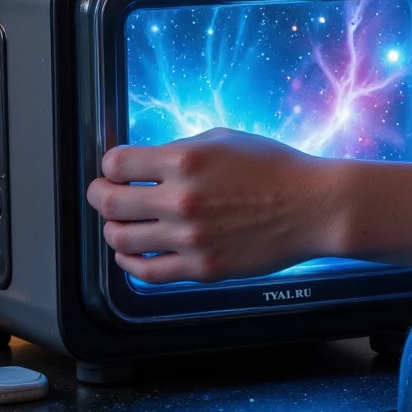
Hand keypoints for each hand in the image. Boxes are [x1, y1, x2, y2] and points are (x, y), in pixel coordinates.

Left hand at [85, 129, 343, 283]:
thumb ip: (179, 149)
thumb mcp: (223, 139)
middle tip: (102, 194)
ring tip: (120, 224)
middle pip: (110, 202)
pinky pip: (147, 272)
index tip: (112, 168)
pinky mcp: (202, 268)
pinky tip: (132, 255)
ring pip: (121, 240)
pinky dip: (130, 263)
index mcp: (185, 160)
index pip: (116, 163)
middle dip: (99, 195)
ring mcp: (190, 238)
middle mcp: (181, 199)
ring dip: (113, 230)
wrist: (312, 206)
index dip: (109, 165)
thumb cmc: (273, 167)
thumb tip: (145, 161)